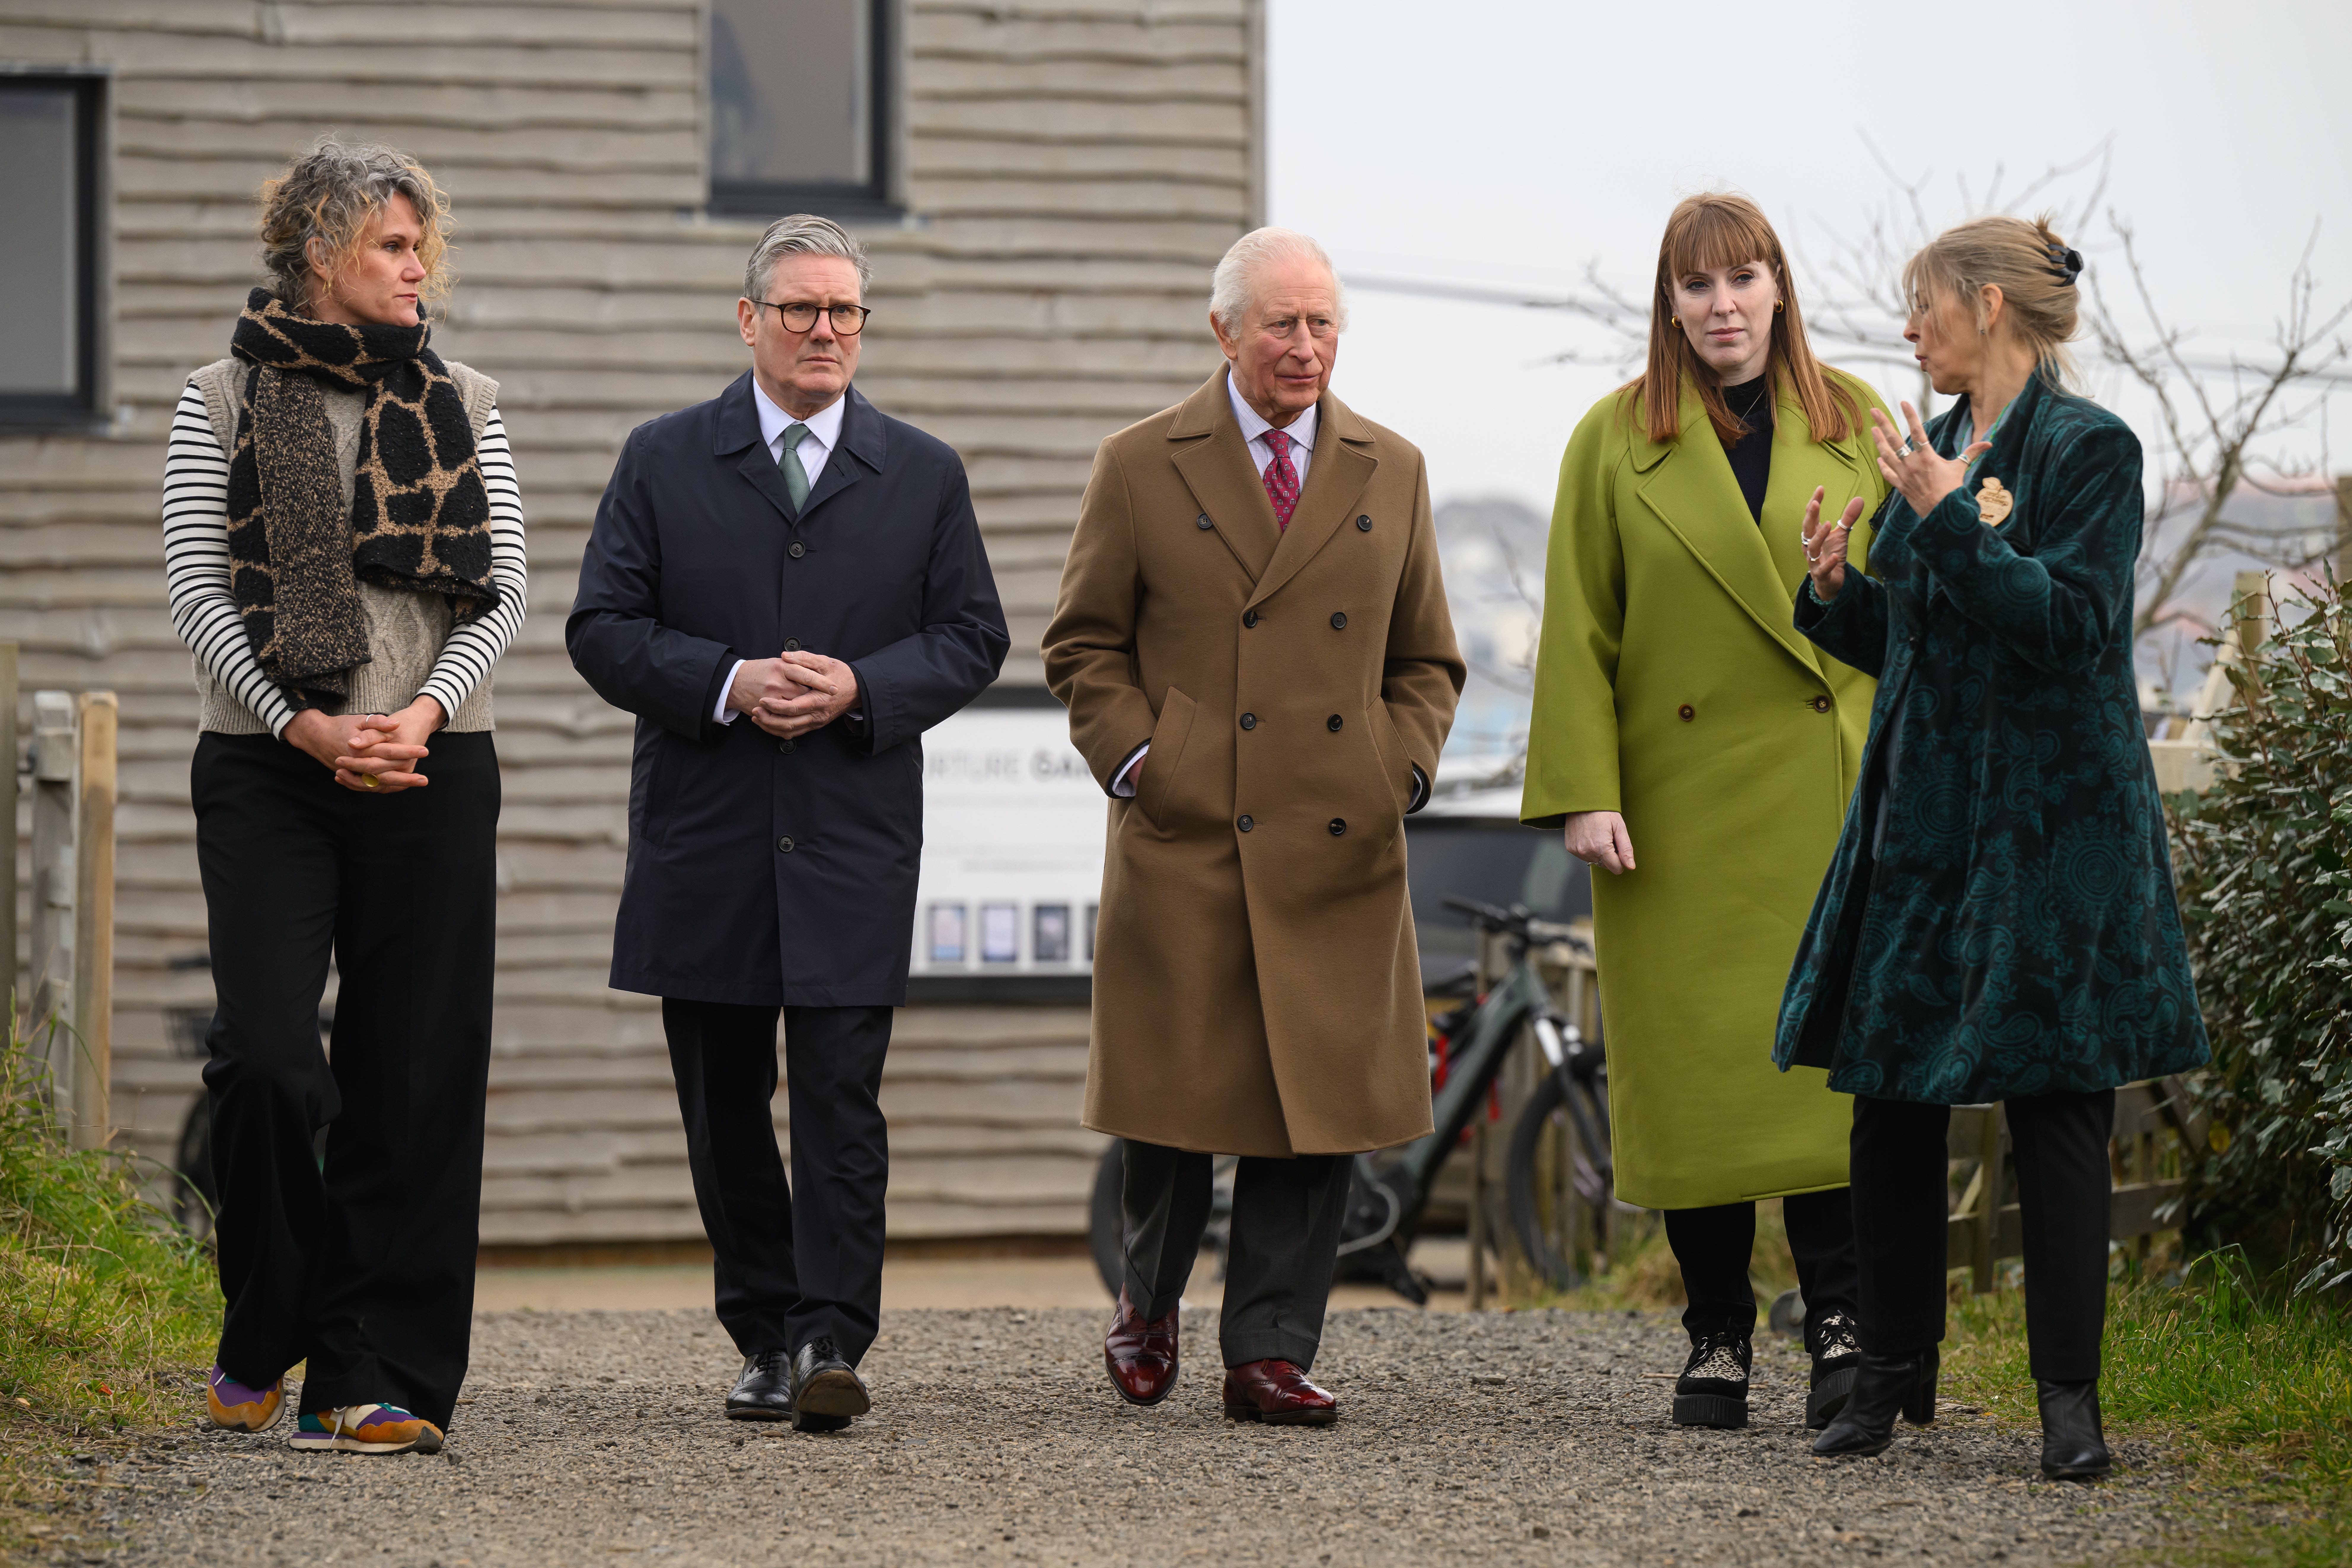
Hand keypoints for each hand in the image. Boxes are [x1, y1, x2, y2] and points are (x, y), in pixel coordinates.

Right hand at [283, 700, 436, 792]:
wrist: (317, 736)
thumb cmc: (341, 726)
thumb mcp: (359, 719)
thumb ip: (376, 722)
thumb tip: (395, 724)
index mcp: (358, 750)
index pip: (387, 752)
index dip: (406, 751)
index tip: (424, 750)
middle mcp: (355, 764)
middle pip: (384, 774)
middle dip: (406, 778)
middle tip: (425, 779)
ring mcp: (352, 773)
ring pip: (377, 784)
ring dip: (397, 785)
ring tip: (416, 784)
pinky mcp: (352, 777)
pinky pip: (369, 786)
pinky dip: (384, 787)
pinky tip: (400, 787)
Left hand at [751, 650, 859, 739]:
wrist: (859, 690)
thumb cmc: (843, 675)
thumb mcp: (825, 662)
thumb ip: (805, 658)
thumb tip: (785, 656)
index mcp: (819, 700)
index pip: (793, 708)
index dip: (775, 706)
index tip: (762, 699)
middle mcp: (818, 715)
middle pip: (788, 724)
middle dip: (768, 719)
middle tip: (755, 710)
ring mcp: (817, 722)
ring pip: (790, 731)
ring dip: (772, 727)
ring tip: (758, 717)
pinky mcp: (816, 724)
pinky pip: (795, 732)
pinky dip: (780, 730)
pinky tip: (770, 723)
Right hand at [1563, 810, 1634, 875]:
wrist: (1582, 800)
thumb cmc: (1602, 811)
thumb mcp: (1619, 827)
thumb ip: (1626, 849)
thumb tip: (1630, 866)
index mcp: (1601, 847)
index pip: (1616, 868)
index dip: (1621, 860)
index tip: (1618, 847)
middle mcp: (1587, 852)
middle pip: (1605, 865)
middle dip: (1610, 855)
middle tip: (1608, 838)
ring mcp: (1577, 851)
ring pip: (1595, 861)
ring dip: (1599, 852)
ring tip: (1598, 835)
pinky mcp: (1570, 848)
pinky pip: (1584, 855)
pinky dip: (1589, 849)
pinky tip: (1589, 836)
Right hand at [1802, 486, 1866, 601]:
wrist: (1831, 581)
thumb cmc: (1832, 555)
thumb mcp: (1841, 535)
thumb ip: (1847, 518)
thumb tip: (1859, 499)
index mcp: (1813, 535)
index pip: (1812, 516)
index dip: (1814, 502)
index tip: (1820, 489)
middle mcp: (1810, 546)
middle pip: (1807, 529)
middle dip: (1810, 516)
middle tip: (1815, 503)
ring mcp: (1814, 561)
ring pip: (1812, 548)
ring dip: (1819, 536)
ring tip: (1828, 524)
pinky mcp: (1821, 575)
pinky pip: (1822, 569)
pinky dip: (1828, 563)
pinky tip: (1836, 556)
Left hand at [1871, 402, 1988, 517]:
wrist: (1942, 513)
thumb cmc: (1952, 490)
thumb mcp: (1961, 468)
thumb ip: (1971, 453)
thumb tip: (1989, 443)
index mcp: (1927, 457)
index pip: (1917, 431)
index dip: (1910, 416)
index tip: (1903, 402)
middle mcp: (1912, 464)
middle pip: (1895, 440)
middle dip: (1884, 424)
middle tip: (1874, 411)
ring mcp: (1904, 475)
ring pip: (1887, 455)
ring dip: (1879, 441)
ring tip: (1872, 429)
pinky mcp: (1901, 486)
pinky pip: (1888, 474)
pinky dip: (1883, 465)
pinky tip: (1879, 458)